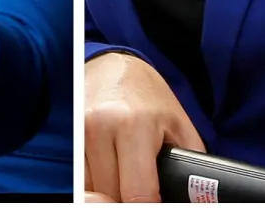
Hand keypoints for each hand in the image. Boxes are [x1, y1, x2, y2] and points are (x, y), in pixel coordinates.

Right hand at [84, 51, 205, 202]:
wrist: (114, 65)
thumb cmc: (150, 99)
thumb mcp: (179, 128)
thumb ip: (189, 167)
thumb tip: (195, 199)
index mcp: (134, 125)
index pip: (138, 192)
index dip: (149, 208)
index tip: (156, 206)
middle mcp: (100, 127)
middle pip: (112, 193)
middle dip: (129, 199)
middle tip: (146, 194)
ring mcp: (80, 131)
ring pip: (92, 188)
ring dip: (110, 192)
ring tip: (128, 182)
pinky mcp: (69, 135)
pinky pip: (80, 176)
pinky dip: (95, 183)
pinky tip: (110, 174)